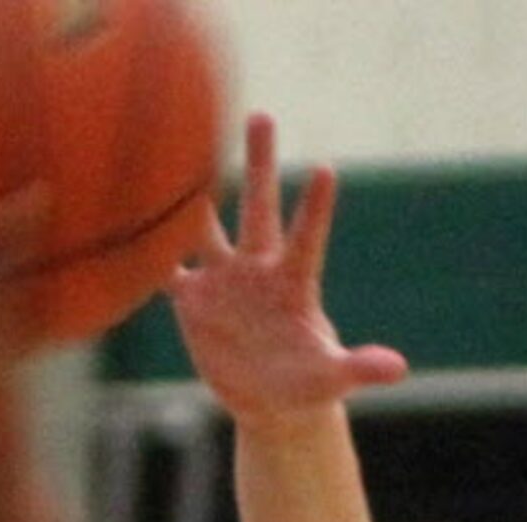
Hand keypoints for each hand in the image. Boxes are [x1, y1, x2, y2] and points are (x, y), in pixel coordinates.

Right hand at [166, 113, 408, 427]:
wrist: (270, 401)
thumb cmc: (309, 386)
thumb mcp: (333, 379)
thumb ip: (360, 368)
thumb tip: (398, 370)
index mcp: (294, 283)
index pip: (307, 238)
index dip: (315, 208)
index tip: (326, 168)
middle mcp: (258, 270)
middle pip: (258, 209)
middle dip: (259, 164)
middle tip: (261, 114)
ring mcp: (224, 281)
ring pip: (206, 228)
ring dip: (193, 196)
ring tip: (179, 153)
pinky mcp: (194, 302)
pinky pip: (167, 272)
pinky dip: (149, 253)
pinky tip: (128, 217)